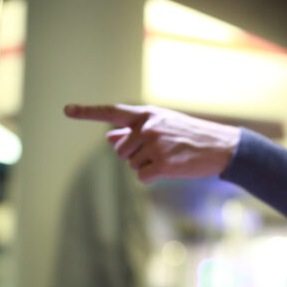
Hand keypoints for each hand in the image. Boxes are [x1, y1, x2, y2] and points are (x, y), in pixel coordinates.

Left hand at [63, 103, 240, 182]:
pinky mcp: (161, 164)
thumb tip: (109, 137)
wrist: (220, 146)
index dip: (87, 112)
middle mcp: (147, 127)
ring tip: (168, 157)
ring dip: (146, 166)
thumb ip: (134, 131)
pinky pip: (142, 176)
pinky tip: (170, 168)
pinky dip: (153, 176)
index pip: (111, 112)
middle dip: (133, 155)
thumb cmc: (190, 135)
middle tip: (158, 151)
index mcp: (146, 114)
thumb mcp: (163, 125)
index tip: (67, 110)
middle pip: (120, 150)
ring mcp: (154, 145)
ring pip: (131, 164)